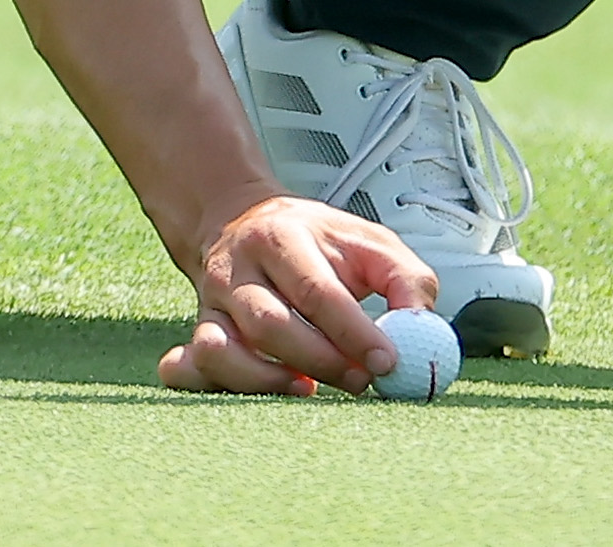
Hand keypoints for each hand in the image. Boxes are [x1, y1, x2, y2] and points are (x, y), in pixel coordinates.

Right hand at [157, 191, 441, 394]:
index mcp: (282, 235)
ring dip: (270, 381)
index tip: (388, 362)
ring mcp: (210, 302)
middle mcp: (238, 268)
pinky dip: (216, 385)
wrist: (243, 222)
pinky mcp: (196, 330)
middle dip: (320, 361)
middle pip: (270, 325)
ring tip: (311, 389)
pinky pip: (190, 368)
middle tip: (362, 382)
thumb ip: (405, 279)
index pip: (317, 290)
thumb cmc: (318, 242)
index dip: (353, 331)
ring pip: (223, 351)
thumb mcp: (369, 241)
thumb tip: (422, 325)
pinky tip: (258, 390)